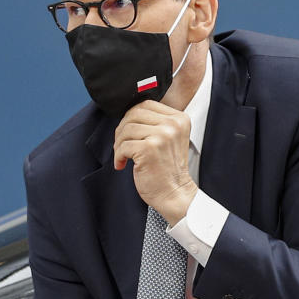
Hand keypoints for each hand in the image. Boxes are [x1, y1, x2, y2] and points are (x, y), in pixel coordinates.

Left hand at [113, 100, 198, 225]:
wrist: (174, 193)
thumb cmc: (167, 168)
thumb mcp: (168, 138)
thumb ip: (155, 122)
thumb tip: (128, 112)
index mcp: (179, 118)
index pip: (146, 104)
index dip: (131, 117)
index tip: (129, 133)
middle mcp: (173, 124)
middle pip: (133, 114)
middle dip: (122, 130)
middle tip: (122, 145)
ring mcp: (162, 135)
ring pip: (126, 129)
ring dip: (119, 144)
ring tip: (123, 157)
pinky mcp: (149, 149)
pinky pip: (123, 145)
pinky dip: (118, 156)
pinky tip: (122, 165)